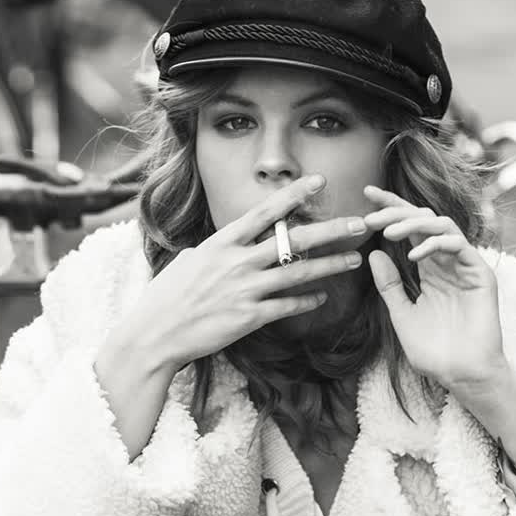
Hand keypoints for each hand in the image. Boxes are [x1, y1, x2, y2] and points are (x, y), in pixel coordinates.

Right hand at [116, 175, 371, 374]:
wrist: (154, 335)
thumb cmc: (165, 298)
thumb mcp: (187, 263)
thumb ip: (210, 252)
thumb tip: (218, 248)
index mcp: (221, 243)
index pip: (264, 211)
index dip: (294, 195)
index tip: (319, 181)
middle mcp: (237, 262)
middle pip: (294, 240)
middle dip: (331, 230)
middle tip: (360, 224)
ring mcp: (244, 290)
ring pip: (298, 272)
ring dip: (331, 265)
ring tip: (355, 260)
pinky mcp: (248, 318)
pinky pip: (286, 306)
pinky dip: (307, 301)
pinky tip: (323, 297)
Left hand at [363, 186, 508, 394]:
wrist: (461, 375)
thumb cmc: (434, 352)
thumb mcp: (401, 315)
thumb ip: (389, 285)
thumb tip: (372, 252)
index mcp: (430, 268)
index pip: (410, 228)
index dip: (391, 208)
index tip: (366, 196)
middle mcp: (448, 262)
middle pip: (424, 219)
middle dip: (397, 210)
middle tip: (370, 214)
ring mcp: (465, 266)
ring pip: (441, 225)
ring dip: (413, 224)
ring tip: (389, 233)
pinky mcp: (480, 274)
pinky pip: (458, 245)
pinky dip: (434, 245)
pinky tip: (414, 257)